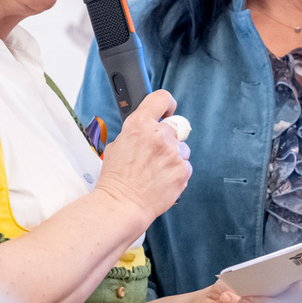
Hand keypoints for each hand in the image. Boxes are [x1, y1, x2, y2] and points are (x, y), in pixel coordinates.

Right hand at [93, 89, 191, 225]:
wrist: (122, 204)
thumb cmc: (116, 178)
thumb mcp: (118, 145)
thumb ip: (137, 132)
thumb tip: (149, 129)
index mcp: (140, 124)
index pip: (162, 98)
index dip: (167, 104)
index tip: (168, 111)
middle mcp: (159, 135)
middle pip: (174, 128)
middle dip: (167, 139)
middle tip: (155, 154)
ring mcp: (173, 153)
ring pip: (182, 149)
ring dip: (173, 157)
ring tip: (156, 171)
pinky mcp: (183, 170)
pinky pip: (185, 166)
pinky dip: (176, 172)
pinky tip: (162, 180)